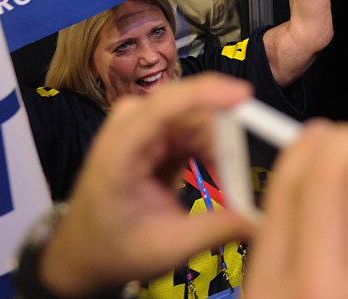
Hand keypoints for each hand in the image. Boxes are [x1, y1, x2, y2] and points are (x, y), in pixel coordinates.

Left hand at [38, 75, 255, 298]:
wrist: (84, 253)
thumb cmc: (115, 249)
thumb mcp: (168, 247)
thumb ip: (217, 230)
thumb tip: (263, 220)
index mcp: (119, 153)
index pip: (162, 107)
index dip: (205, 94)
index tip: (244, 96)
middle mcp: (127, 128)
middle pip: (187, 109)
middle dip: (224, 134)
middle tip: (244, 172)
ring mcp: (140, 126)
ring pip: (196, 117)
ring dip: (220, 146)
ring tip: (228, 183)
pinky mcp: (153, 132)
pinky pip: (194, 127)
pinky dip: (212, 149)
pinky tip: (218, 174)